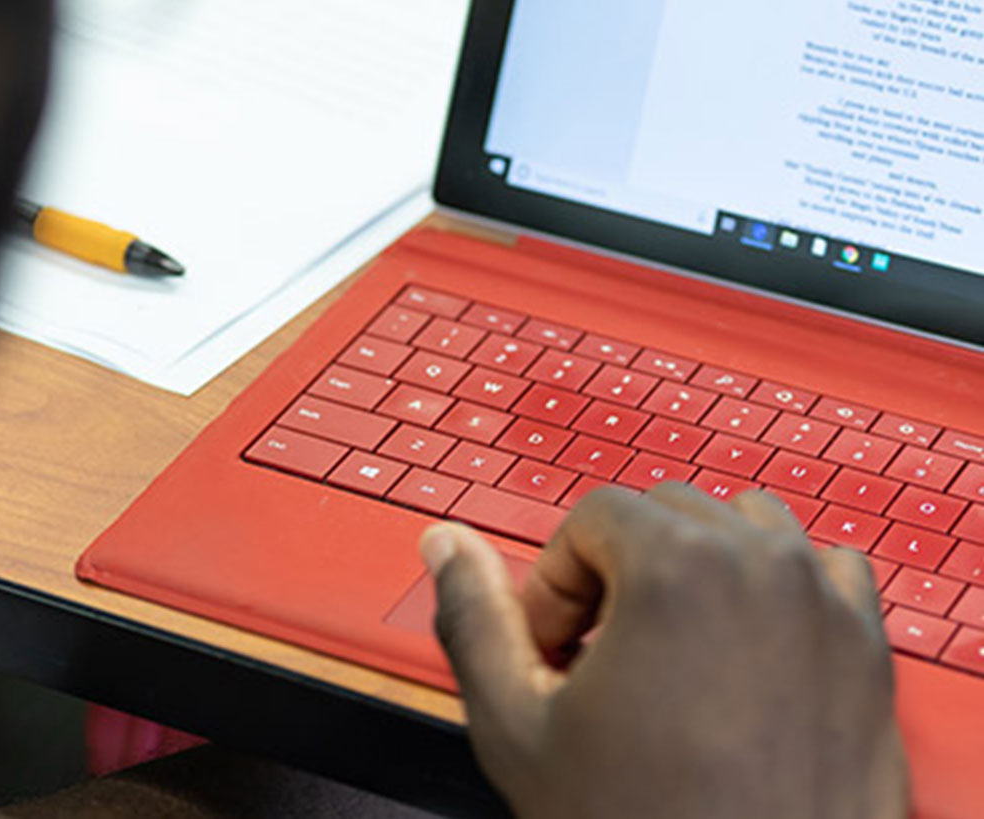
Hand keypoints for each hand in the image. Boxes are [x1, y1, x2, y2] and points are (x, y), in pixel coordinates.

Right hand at [420, 485, 906, 818]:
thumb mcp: (519, 725)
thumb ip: (473, 618)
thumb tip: (449, 546)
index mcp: (678, 567)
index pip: (595, 515)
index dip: (556, 580)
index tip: (555, 646)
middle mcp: (763, 568)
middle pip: (666, 511)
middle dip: (619, 573)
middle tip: (601, 657)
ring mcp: (826, 604)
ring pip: (744, 527)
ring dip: (696, 567)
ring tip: (668, 650)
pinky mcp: (868, 648)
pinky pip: (822, 569)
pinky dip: (775, 588)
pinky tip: (742, 651)